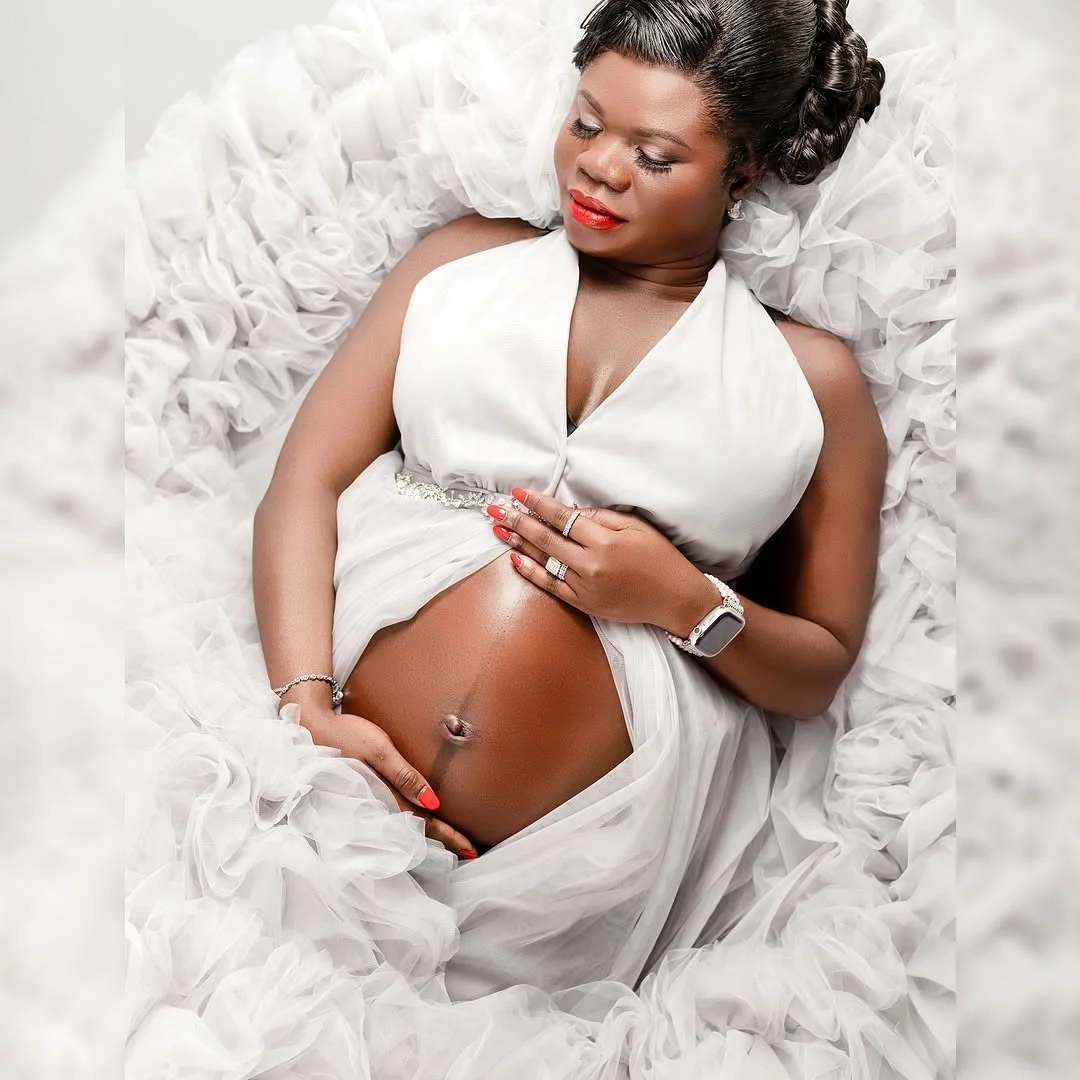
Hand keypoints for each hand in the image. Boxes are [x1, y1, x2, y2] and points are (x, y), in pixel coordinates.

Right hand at [294, 702, 477, 858]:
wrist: (308, 729)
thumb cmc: (345, 734)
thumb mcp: (378, 748)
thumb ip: (404, 776)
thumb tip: (433, 802)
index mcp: (382, 798)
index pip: (423, 824)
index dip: (448, 837)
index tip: (470, 850)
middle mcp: (375, 808)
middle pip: (415, 831)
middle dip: (442, 842)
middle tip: (469, 852)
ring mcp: (367, 805)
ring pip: (404, 828)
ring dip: (428, 837)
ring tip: (451, 845)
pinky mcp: (361, 798)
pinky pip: (391, 818)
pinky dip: (410, 827)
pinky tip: (418, 828)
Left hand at [485, 486, 704, 632]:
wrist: (675, 599)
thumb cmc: (660, 558)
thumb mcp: (636, 528)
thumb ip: (601, 518)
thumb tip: (569, 510)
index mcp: (604, 542)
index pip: (562, 518)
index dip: (538, 504)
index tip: (518, 493)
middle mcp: (590, 565)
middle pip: (545, 539)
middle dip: (517, 521)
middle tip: (495, 508)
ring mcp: (584, 587)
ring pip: (544, 561)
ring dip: (518, 544)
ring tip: (499, 529)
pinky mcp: (584, 603)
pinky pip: (551, 586)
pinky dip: (531, 572)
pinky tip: (514, 559)